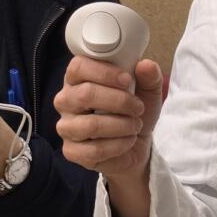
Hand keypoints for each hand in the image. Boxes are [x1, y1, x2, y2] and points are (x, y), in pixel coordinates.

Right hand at [54, 56, 163, 180]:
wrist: (137, 144)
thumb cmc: (134, 111)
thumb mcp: (148, 90)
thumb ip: (149, 75)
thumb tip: (146, 65)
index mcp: (78, 78)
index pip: (78, 67)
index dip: (104, 72)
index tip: (127, 80)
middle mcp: (66, 100)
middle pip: (85, 94)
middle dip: (119, 101)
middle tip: (138, 107)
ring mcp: (66, 126)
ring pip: (90, 125)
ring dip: (121, 125)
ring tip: (135, 125)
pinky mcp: (71, 151)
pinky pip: (94, 149)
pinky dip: (118, 145)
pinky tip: (127, 141)